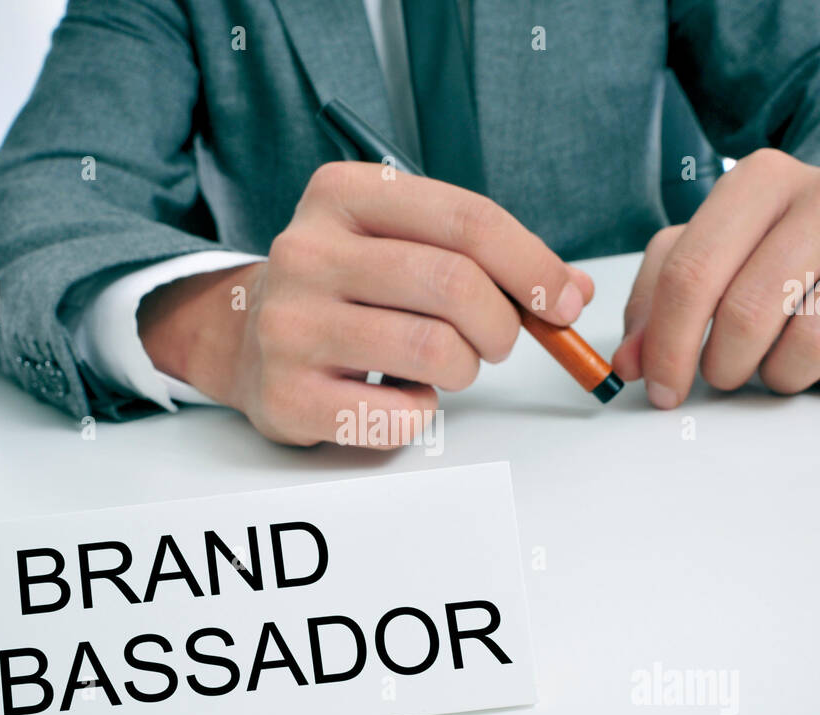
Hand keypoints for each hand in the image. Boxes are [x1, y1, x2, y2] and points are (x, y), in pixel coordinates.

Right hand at [139, 161, 592, 445]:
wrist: (246, 340)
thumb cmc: (347, 288)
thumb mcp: (402, 241)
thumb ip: (484, 255)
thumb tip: (573, 291)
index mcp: (341, 194)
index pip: (466, 220)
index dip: (533, 265)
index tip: (565, 301)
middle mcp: (306, 251)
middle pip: (454, 285)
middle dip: (503, 324)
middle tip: (498, 341)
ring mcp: (290, 325)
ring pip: (434, 350)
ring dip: (465, 368)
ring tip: (448, 364)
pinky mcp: (288, 395)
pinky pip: (401, 415)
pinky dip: (424, 412)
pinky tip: (402, 395)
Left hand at [611, 149, 819, 407]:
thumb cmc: (776, 249)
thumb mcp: (707, 257)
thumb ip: (657, 304)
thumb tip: (632, 363)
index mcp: (759, 179)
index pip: (691, 275)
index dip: (667, 348)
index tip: (662, 391)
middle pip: (747, 312)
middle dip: (724, 367)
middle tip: (728, 374)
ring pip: (813, 343)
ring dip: (784, 376)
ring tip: (783, 361)